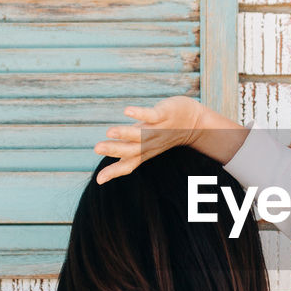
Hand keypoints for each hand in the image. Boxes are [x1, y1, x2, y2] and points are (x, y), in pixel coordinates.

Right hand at [93, 96, 247, 183]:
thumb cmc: (162, 134)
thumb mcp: (142, 146)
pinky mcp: (163, 115)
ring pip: (140, 135)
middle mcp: (149, 143)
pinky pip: (151, 115)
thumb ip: (123, 154)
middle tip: (96, 148)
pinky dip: (139, 113)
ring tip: (109, 131)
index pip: (127, 165)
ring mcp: (157, 130)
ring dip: (125, 133)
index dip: (113, 172)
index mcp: (143, 151)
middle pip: (130, 150)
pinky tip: (127, 111)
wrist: (195, 123)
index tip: (98, 180)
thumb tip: (103, 173)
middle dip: (113, 149)